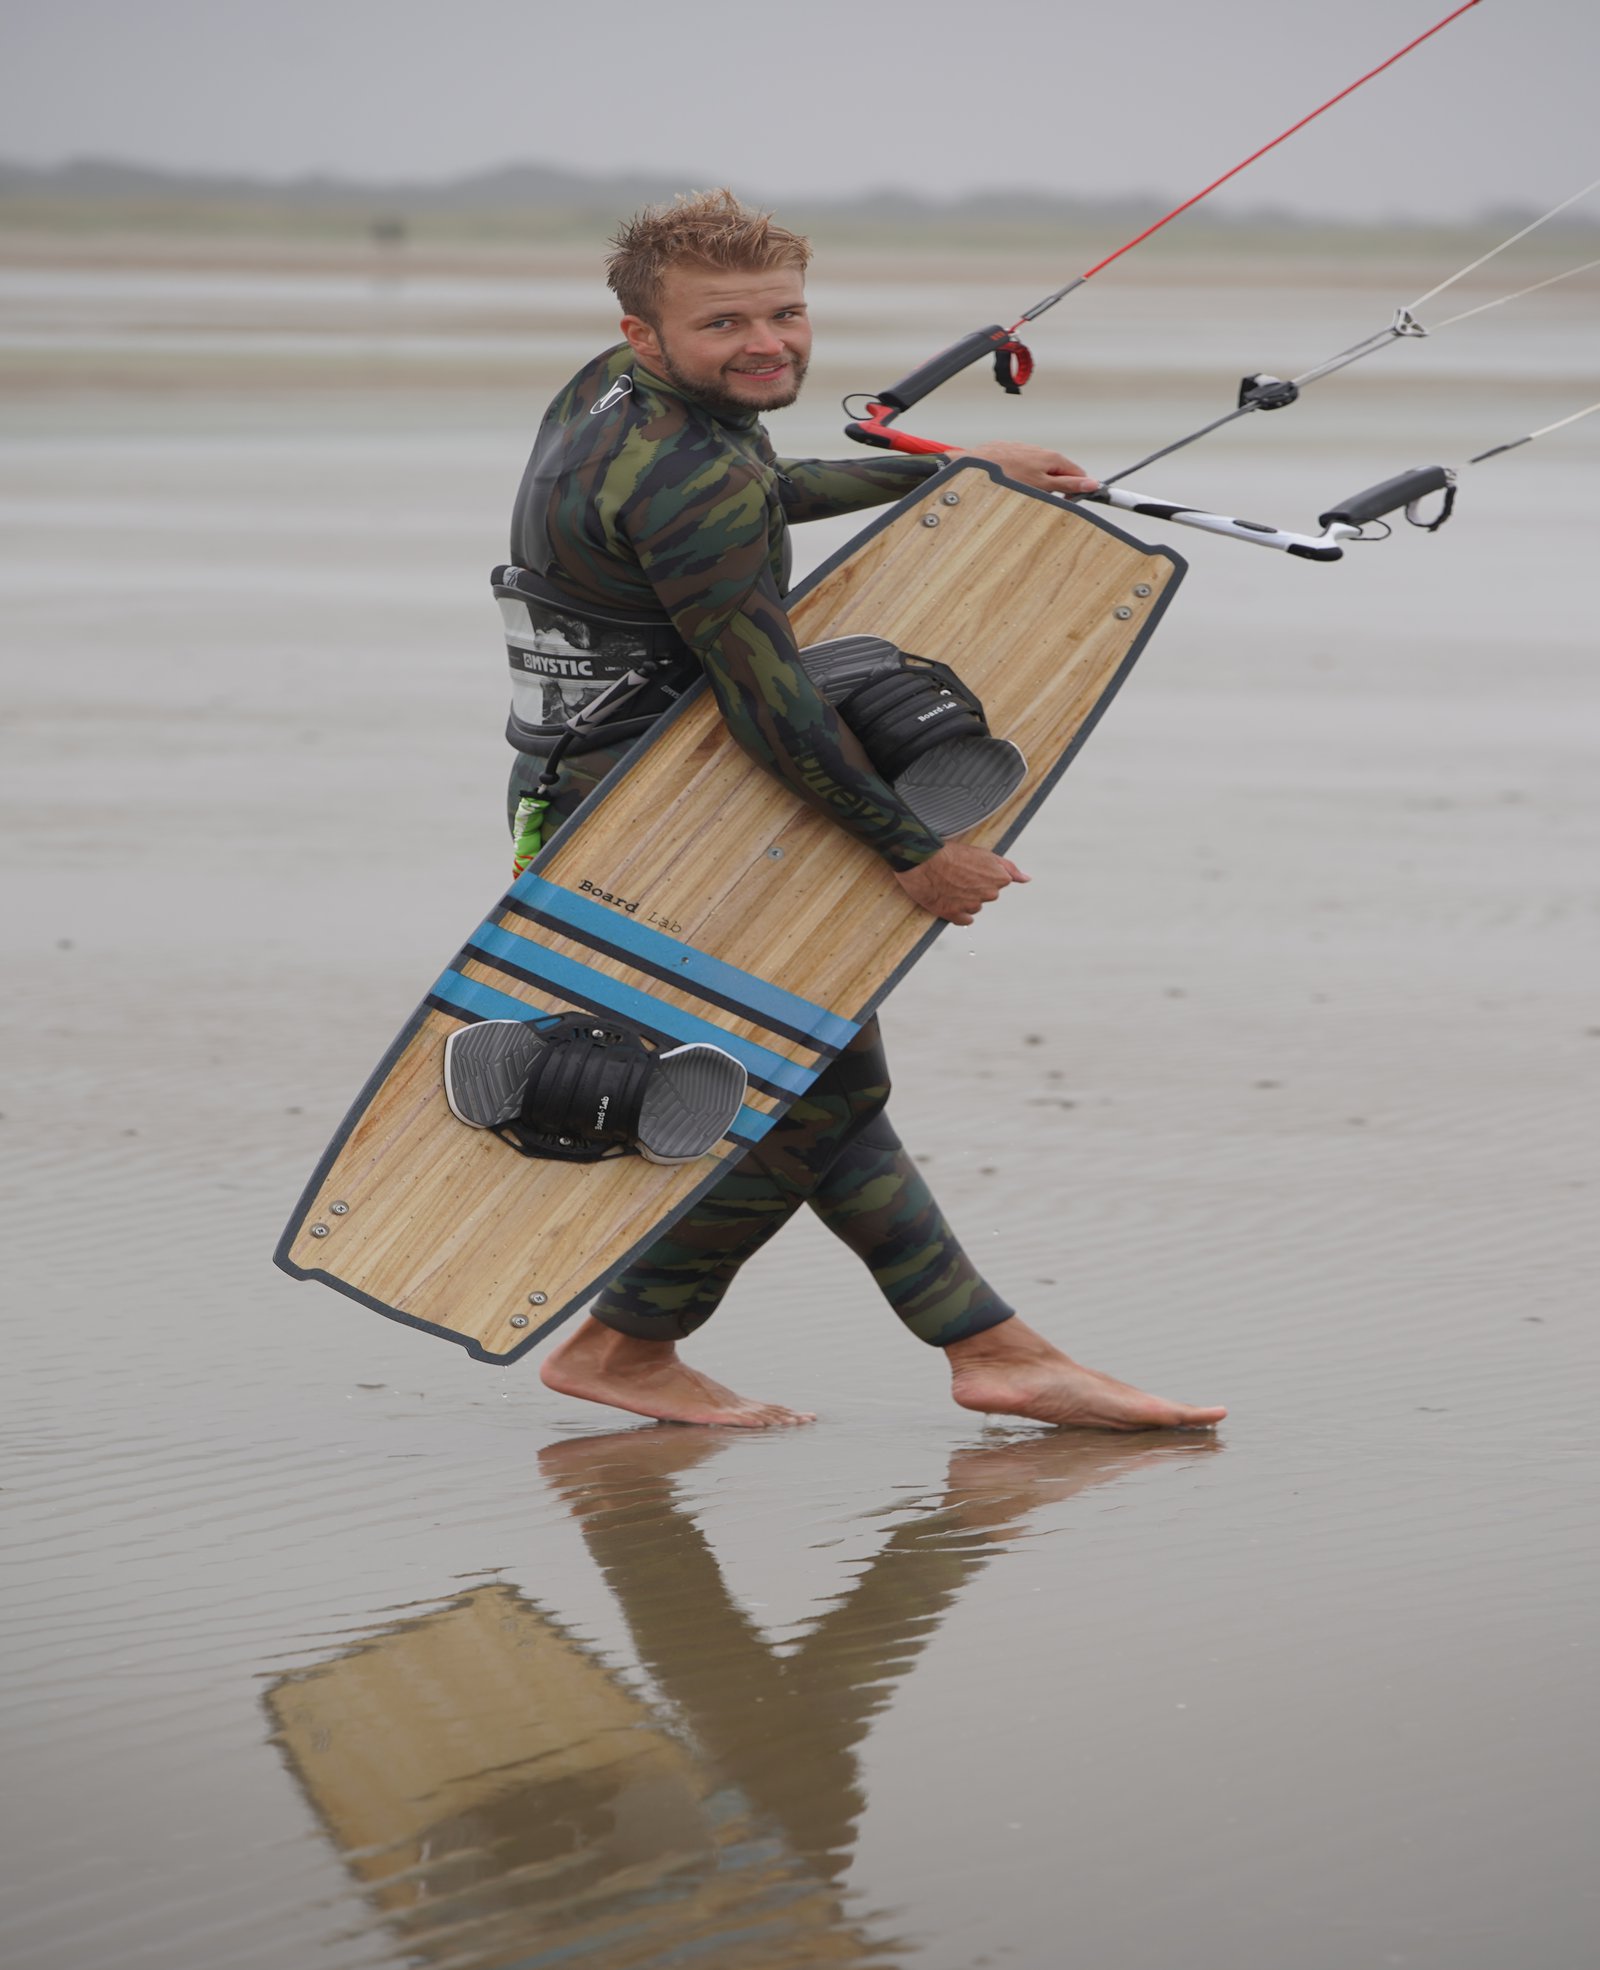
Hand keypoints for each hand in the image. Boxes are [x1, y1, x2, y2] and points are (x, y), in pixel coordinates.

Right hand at [894, 842, 1029, 925]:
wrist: (922, 860)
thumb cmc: (951, 853)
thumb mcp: (985, 854)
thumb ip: (1009, 867)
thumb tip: (1027, 879)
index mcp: (999, 879)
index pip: (998, 883)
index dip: (983, 875)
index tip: (971, 870)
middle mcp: (989, 894)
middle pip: (986, 895)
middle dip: (975, 888)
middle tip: (958, 876)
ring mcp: (972, 906)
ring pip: (974, 906)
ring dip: (964, 899)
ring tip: (949, 885)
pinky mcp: (955, 915)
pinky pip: (963, 919)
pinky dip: (957, 911)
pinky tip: (948, 898)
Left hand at [956, 441, 1098, 496]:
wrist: (975, 465)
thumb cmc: (1007, 475)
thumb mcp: (1042, 486)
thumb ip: (1067, 485)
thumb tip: (1091, 484)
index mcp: (1052, 458)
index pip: (1078, 472)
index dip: (1077, 489)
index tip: (1073, 500)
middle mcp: (1040, 450)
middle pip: (1057, 471)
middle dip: (1055, 487)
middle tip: (1043, 499)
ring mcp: (1024, 450)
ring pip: (1038, 470)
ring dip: (1037, 483)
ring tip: (1022, 493)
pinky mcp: (1009, 452)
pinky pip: (1021, 467)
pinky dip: (1020, 477)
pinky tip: (1010, 484)